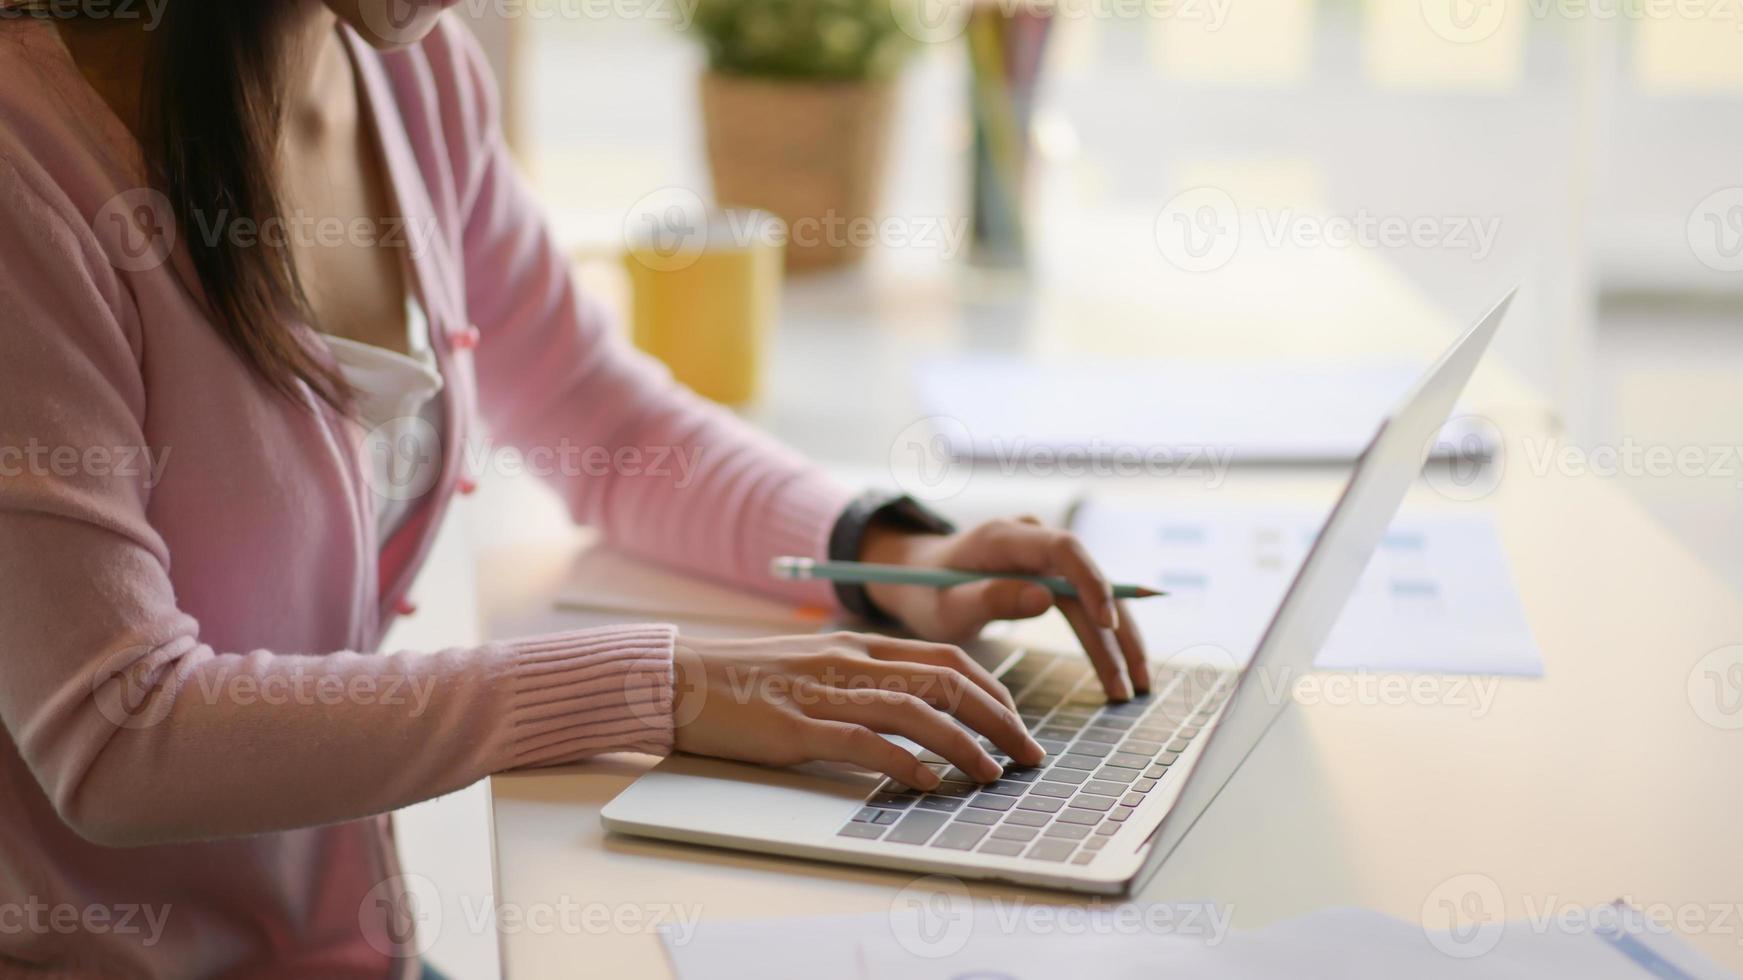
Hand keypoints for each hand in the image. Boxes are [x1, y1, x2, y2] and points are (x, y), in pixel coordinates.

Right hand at [670, 631, 1045, 787]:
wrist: (677, 681)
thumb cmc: (743, 681)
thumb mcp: (813, 666)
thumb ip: (860, 678)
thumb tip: (914, 707)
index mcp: (855, 644)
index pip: (944, 659)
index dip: (991, 689)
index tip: (1016, 721)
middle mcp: (847, 661)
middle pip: (943, 681)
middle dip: (997, 718)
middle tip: (1028, 753)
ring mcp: (821, 692)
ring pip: (912, 709)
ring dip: (964, 743)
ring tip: (994, 773)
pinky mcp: (794, 727)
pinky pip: (861, 741)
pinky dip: (904, 763)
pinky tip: (930, 784)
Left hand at [859, 516, 1148, 700]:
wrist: (912, 574)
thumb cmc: (923, 593)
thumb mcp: (944, 606)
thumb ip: (989, 599)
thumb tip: (1046, 598)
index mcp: (1003, 537)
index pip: (1064, 549)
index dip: (1092, 583)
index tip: (1108, 627)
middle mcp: (1031, 537)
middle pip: (1089, 579)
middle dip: (1115, 632)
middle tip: (1130, 683)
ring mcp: (1043, 553)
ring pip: (1095, 594)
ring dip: (1118, 639)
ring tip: (1134, 686)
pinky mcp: (1049, 572)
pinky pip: (1085, 602)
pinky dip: (1103, 635)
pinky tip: (1122, 667)